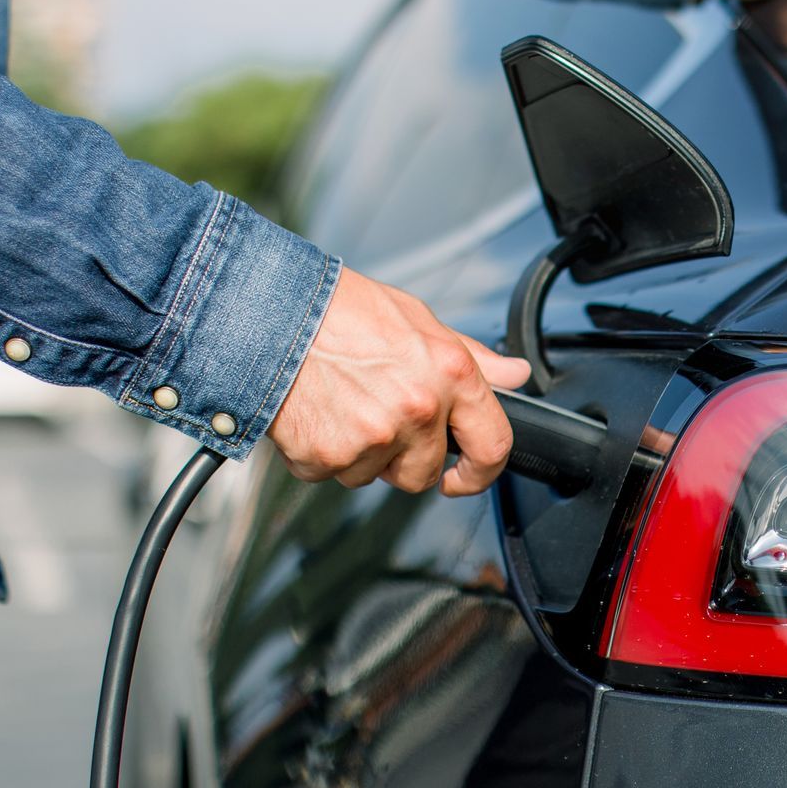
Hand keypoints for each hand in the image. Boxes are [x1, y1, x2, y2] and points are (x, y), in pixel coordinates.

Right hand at [268, 268, 530, 494]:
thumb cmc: (342, 311)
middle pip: (424, 473)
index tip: (467, 474)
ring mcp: (372, 438)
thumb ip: (472, 358)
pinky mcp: (327, 457)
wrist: (272, 313)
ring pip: (375, 475)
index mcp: (450, 375)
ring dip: (362, 453)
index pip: (492, 445)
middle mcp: (417, 410)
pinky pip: (332, 474)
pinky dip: (323, 453)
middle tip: (377, 415)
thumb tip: (514, 375)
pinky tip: (317, 413)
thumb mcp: (420, 320)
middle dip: (405, 457)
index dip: (483, 471)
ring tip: (342, 403)